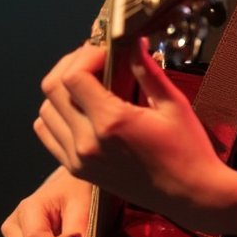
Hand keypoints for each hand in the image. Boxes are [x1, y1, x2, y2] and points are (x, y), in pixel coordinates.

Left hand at [34, 36, 230, 232]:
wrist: (190, 196)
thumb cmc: (188, 149)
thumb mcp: (173, 103)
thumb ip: (146, 69)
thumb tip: (132, 40)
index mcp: (111, 122)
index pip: (73, 76)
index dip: (86, 54)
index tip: (107, 50)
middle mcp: (87, 143)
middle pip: (53, 89)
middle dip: (71, 64)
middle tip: (97, 58)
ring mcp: (79, 160)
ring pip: (46, 110)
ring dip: (62, 89)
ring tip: (90, 82)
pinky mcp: (78, 171)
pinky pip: (49, 134)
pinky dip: (56, 115)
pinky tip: (81, 108)